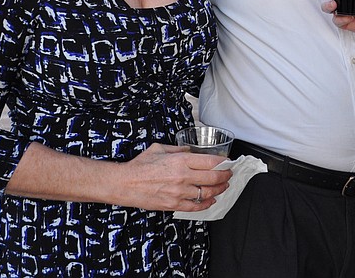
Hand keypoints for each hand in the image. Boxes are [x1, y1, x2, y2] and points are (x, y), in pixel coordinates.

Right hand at [114, 143, 231, 211]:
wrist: (125, 183)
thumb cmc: (140, 166)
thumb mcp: (160, 148)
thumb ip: (178, 150)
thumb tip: (190, 150)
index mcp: (180, 161)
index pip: (210, 162)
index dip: (223, 163)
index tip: (227, 163)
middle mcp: (182, 177)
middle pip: (213, 178)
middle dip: (225, 176)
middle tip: (229, 175)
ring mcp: (179, 192)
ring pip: (207, 193)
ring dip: (219, 190)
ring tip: (223, 187)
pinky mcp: (174, 204)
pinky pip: (196, 206)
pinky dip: (207, 203)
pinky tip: (211, 200)